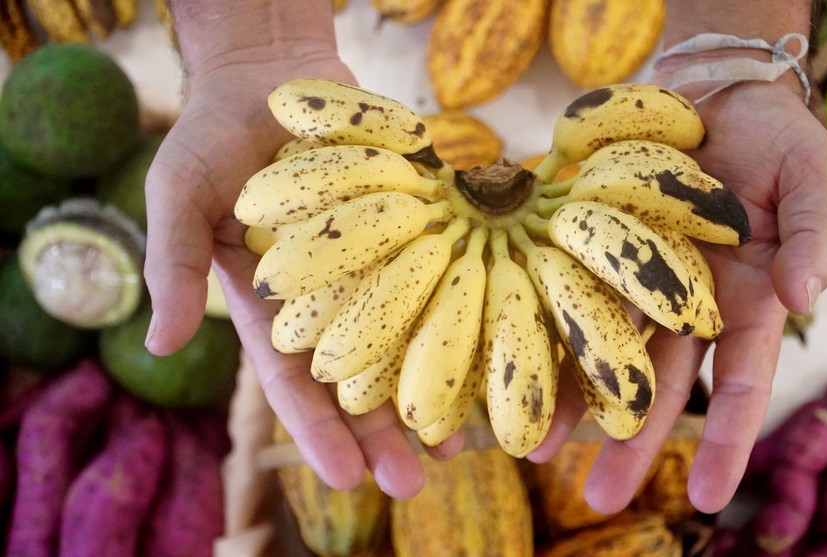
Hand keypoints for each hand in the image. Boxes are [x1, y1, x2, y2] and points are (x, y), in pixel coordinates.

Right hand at [142, 56, 436, 498]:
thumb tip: (158, 345)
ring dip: (428, 388)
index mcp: (270, 306)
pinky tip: (484, 350)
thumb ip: (174, 265)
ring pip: (404, 339)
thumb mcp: (179, 196)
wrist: (270, 73)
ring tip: (460, 446)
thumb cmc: (212, 136)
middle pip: (357, 377)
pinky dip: (458, 313)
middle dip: (382, 433)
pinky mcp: (409, 226)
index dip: (318, 431)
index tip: (348, 479)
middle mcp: (326, 297)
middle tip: (414, 484)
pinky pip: (436, 277)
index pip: (293, 382)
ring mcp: (371, 264)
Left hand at [530, 80, 826, 514]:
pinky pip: (566, 287)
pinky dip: (544, 323)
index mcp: (748, 301)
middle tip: (601, 499)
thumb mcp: (818, 181)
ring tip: (538, 451)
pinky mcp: (593, 240)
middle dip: (631, 441)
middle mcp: (688, 303)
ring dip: (575, 398)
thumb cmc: (778, 141)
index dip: (727, 438)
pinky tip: (516, 359)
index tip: (713, 499)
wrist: (716, 91)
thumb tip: (804, 299)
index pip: (741, 380)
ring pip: (605, 345)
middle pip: (659, 382)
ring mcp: (637, 274)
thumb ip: (819, 240)